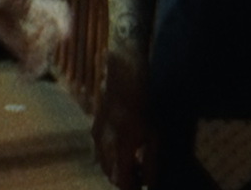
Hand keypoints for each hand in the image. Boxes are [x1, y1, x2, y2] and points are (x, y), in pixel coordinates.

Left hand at [0, 0, 71, 76]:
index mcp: (48, 5)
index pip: (62, 13)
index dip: (64, 23)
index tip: (66, 33)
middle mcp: (47, 25)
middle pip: (52, 37)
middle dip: (45, 42)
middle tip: (35, 42)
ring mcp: (37, 40)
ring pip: (42, 53)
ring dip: (37, 61)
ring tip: (30, 69)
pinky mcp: (26, 53)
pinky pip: (30, 65)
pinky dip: (27, 73)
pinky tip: (22, 80)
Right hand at [92, 47, 154, 189]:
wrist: (125, 73)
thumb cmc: (146, 101)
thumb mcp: (155, 133)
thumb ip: (152, 162)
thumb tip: (151, 185)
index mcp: (120, 147)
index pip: (121, 182)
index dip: (133, 187)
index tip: (146, 183)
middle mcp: (104, 145)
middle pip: (110, 176)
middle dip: (126, 179)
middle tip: (144, 172)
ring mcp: (96, 135)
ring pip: (103, 165)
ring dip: (117, 168)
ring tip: (136, 160)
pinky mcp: (94, 126)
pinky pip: (99, 151)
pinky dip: (110, 157)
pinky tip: (124, 147)